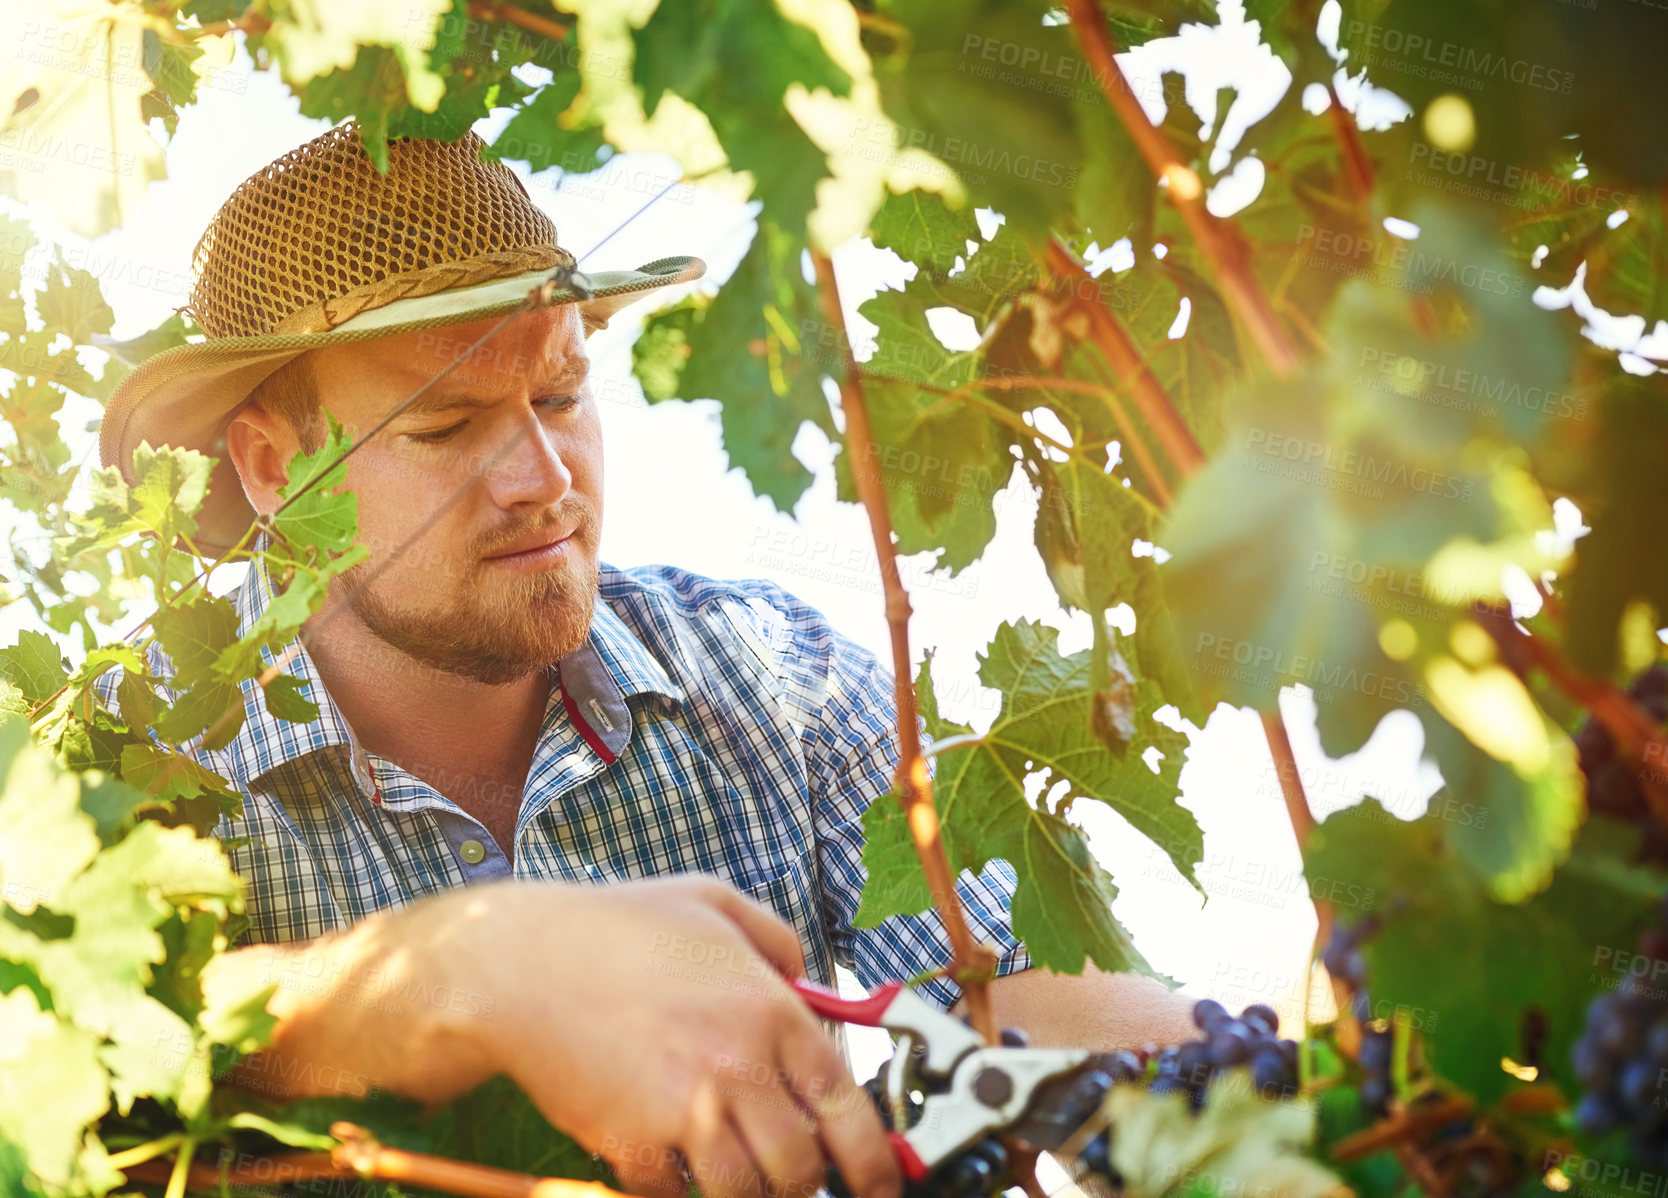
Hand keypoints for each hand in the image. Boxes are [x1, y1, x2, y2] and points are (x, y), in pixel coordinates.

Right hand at [425, 875, 903, 1197]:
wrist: (519, 963)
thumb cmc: (613, 926)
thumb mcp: (713, 902)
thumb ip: (776, 939)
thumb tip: (808, 982)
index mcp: (769, 1010)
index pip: (846, 1105)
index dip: (875, 1161)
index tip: (882, 1184)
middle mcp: (737, 1066)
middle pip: (801, 1167)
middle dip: (809, 1187)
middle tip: (803, 1184)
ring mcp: (684, 1110)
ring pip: (747, 1195)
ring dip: (752, 1197)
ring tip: (744, 1181)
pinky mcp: (630, 1144)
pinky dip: (680, 1195)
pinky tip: (676, 1171)